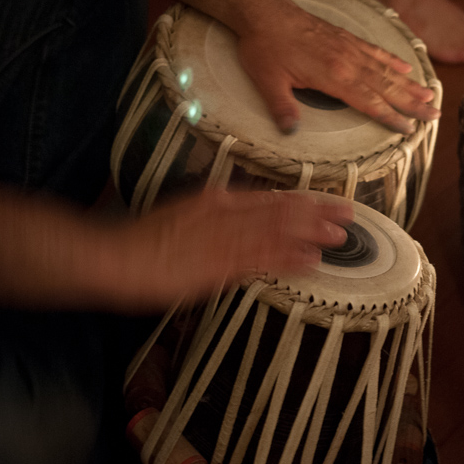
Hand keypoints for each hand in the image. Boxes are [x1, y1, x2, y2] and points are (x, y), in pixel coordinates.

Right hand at [106, 190, 352, 310]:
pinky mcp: (217, 264)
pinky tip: (311, 260)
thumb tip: (234, 210)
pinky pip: (261, 260)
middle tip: (349, 213)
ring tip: (340, 235)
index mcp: (216, 200)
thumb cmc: (142, 240)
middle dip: (316, 213)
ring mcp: (223, 238)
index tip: (326, 202)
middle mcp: (224, 213)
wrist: (114, 256)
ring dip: (311, 233)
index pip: (267, 199)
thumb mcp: (181, 216)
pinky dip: (288, 258)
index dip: (301, 201)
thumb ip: (211, 214)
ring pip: (276, 232)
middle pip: (280, 210)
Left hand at [235, 0, 439, 134]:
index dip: (390, 117)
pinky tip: (407, 67)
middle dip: (412, 102)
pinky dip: (392, 59)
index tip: (409, 129)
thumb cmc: (264, 47)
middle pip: (387, 86)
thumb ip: (282, 107)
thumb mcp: (267, 82)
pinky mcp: (345, 37)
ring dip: (409, 83)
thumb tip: (290, 131)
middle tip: (435, 114)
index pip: (369, 102)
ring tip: (430, 94)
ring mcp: (349, 48)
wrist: (264, 11)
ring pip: (386, 69)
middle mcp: (348, 62)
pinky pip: (375, 50)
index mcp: (333, 76)